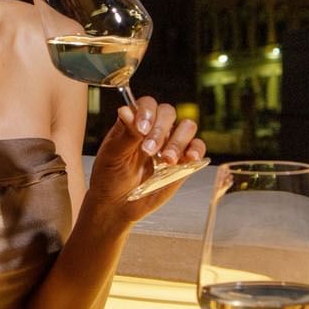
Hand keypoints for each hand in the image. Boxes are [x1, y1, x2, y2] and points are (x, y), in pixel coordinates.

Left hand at [87, 95, 205, 218]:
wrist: (117, 204)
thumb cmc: (110, 176)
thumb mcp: (113, 155)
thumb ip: (125, 134)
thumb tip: (126, 110)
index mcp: (135, 121)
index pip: (147, 104)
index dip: (147, 112)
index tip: (142, 129)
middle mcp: (155, 128)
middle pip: (168, 113)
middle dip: (160, 131)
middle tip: (149, 150)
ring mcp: (170, 143)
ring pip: (187, 127)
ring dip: (178, 142)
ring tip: (166, 160)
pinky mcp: (183, 161)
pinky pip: (198, 147)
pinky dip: (197, 150)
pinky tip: (189, 158)